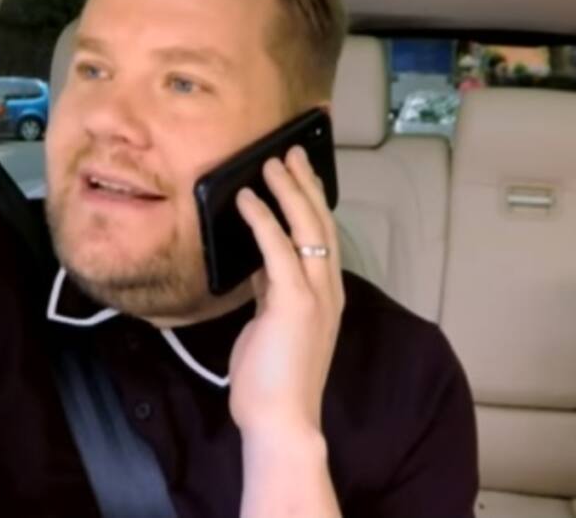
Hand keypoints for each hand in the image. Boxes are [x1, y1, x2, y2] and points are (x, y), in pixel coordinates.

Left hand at [229, 145, 344, 435]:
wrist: (282, 421)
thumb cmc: (272, 382)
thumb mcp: (271, 326)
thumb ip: (271, 293)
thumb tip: (259, 264)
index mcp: (326, 297)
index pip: (322, 237)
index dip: (311, 202)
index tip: (300, 175)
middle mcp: (328, 290)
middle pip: (321, 223)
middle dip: (305, 184)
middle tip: (290, 153)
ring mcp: (315, 295)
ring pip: (307, 227)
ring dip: (288, 190)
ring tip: (271, 163)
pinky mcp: (294, 302)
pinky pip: (277, 247)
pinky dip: (262, 218)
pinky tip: (247, 199)